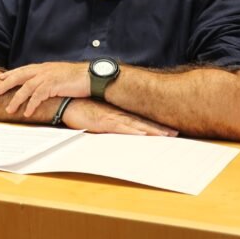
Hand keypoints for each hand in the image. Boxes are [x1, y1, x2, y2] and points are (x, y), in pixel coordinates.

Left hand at [0, 61, 88, 116]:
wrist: (90, 76)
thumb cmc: (77, 77)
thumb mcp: (59, 75)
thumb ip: (48, 78)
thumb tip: (42, 86)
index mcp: (44, 67)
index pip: (23, 69)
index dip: (11, 74)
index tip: (1, 78)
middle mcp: (43, 70)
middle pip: (19, 76)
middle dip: (6, 84)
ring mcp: (47, 77)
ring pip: (26, 88)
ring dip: (16, 99)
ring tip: (9, 109)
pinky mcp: (52, 85)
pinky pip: (38, 96)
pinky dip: (31, 105)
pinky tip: (27, 112)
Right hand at [62, 98, 177, 136]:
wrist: (63, 102)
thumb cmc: (78, 108)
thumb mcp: (95, 114)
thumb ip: (107, 119)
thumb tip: (116, 126)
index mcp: (116, 112)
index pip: (138, 119)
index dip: (154, 124)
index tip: (169, 129)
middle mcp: (116, 113)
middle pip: (142, 122)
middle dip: (159, 128)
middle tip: (176, 133)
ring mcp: (111, 117)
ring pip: (136, 125)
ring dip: (151, 131)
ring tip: (167, 136)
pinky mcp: (103, 122)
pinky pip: (120, 128)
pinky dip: (133, 132)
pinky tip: (143, 135)